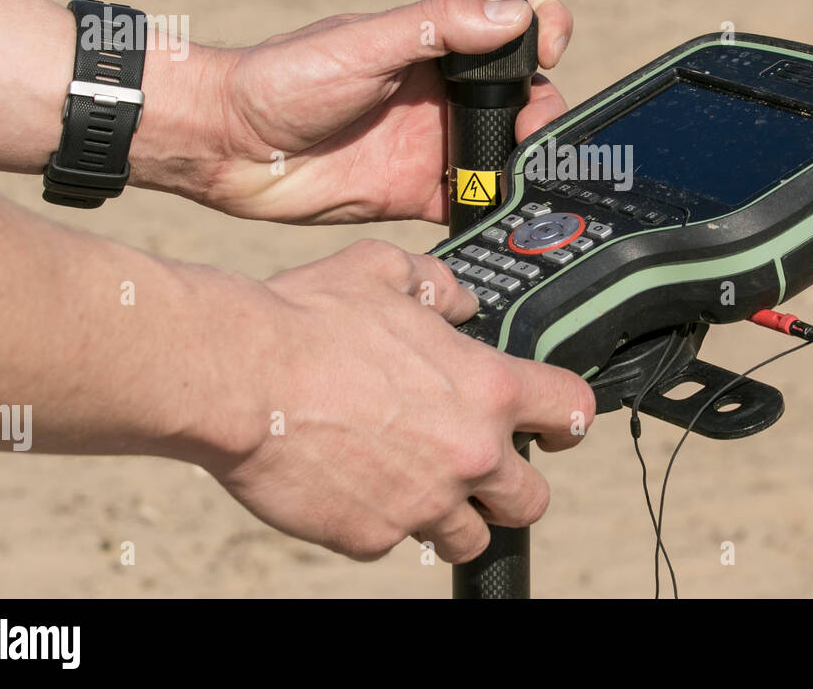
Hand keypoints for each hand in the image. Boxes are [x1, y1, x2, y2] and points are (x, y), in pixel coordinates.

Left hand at [191, 0, 572, 223]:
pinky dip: (496, 206)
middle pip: (521, 93)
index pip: (508, 25)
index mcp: (434, 45)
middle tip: (535, 126)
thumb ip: (437, 26)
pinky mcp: (419, 193)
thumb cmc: (282, 79)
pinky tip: (505, 209)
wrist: (230, 150)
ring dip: (527, 158)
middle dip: (544, 106)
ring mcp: (434, 143)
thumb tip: (512, 14)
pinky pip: (473, 200)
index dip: (541, 28)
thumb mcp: (365, 43)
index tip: (548, 45)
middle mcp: (441, 93)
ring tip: (526, 170)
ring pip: (506, 149)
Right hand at [211, 239, 595, 562]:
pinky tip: (352, 482)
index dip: (569, 421)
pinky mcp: (372, 537)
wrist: (240, 378)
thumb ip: (438, 286)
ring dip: (451, 514)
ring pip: (467, 536)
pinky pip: (393, 539)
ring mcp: (422, 503)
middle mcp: (469, 454)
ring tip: (412, 481)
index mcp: (487, 389)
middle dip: (512, 487)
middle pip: (532, 499)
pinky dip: (381, 519)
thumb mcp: (384, 272)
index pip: (573, 413)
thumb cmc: (308, 319)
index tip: (555, 428)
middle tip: (479, 468)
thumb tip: (461, 302)